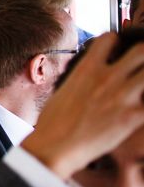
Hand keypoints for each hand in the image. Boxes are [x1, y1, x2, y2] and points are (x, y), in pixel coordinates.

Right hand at [21, 33, 143, 179]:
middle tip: (140, 66)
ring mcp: (122, 96)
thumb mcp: (61, 92)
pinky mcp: (133, 117)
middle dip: (143, 55)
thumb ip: (79, 80)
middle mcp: (106, 78)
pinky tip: (143, 109)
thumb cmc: (51, 124)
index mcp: (86, 69)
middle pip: (140, 50)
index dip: (116, 42)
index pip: (109, 38)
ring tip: (142, 86)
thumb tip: (85, 79)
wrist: (55, 148)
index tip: (117, 50)